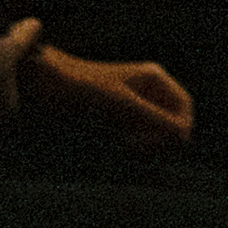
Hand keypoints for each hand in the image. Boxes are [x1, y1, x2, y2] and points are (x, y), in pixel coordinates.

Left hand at [25, 43, 196, 149]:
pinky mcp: (115, 119)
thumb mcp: (121, 106)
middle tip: (132, 148)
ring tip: (120, 147)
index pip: (184, 110)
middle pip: (170, 123)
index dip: (177, 131)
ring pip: (152, 134)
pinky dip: (129, 148)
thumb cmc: (81, 90)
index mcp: (154, 79)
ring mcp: (131, 105)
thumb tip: (184, 137)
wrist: (42, 86)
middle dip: (157, 140)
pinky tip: (112, 148)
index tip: (154, 146)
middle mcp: (147, 90)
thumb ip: (155, 120)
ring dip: (142, 146)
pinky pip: (135, 138)